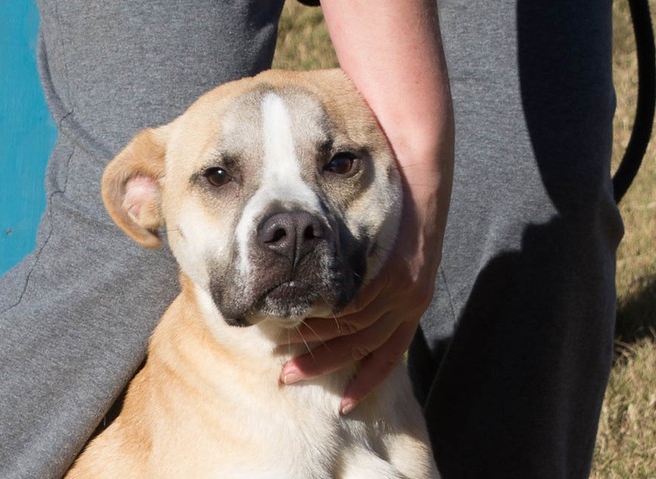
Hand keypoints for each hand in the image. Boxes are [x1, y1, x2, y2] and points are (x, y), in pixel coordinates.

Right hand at [292, 0, 453, 414]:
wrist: (409, 143)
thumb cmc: (381, 179)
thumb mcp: (368, 230)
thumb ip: (343, 258)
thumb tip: (315, 272)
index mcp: (406, 292)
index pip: (385, 350)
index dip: (360, 375)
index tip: (339, 400)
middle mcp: (412, 297)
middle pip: (369, 349)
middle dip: (328, 367)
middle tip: (290, 378)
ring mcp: (407, 286)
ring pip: (359, 333)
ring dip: (321, 348)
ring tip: (285, 358)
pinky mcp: (399, 271)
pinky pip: (362, 310)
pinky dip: (330, 323)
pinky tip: (299, 328)